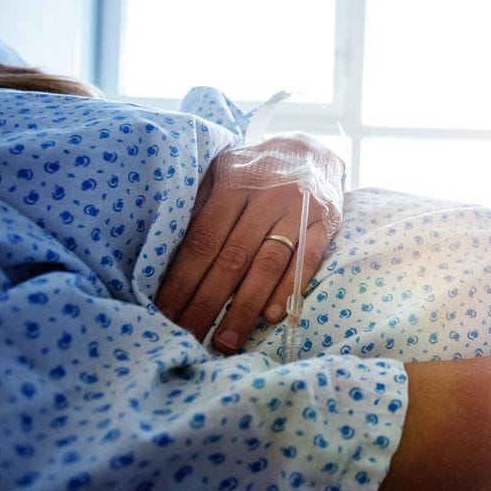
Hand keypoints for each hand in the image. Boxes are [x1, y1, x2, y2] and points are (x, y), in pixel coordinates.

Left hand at [155, 134, 341, 354]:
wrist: (312, 149)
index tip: (164, 313)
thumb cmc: (256, 170)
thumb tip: (169, 253)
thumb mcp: (223, 172)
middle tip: (188, 338)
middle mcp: (267, 198)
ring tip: (225, 341)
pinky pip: (308, 261)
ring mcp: (299, 211)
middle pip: (233, 258)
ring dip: (245, 307)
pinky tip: (270, 316)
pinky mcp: (326, 223)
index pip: (203, 240)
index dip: (182, 280)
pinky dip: (289, 289)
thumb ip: (201, 205)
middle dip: (206, 303)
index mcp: (234, 185)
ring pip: (268, 265)